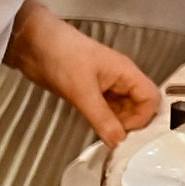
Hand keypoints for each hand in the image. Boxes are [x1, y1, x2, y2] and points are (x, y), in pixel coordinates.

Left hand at [5, 1, 161, 145]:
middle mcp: (120, 79)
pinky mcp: (90, 92)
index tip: (124, 131)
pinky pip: (105, 111)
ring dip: (114, 124)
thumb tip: (118, 141)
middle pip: (139, 106)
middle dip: (129, 123)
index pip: (151, 98)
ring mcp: (105, 86)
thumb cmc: (61, 55)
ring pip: (121, 110)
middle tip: (113, 136)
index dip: (142, 117)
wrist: (33, 44)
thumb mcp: (82, 91)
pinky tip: (93, 128)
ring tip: (101, 134)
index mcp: (126, 72)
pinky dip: (102, 122)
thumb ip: (102, 118)